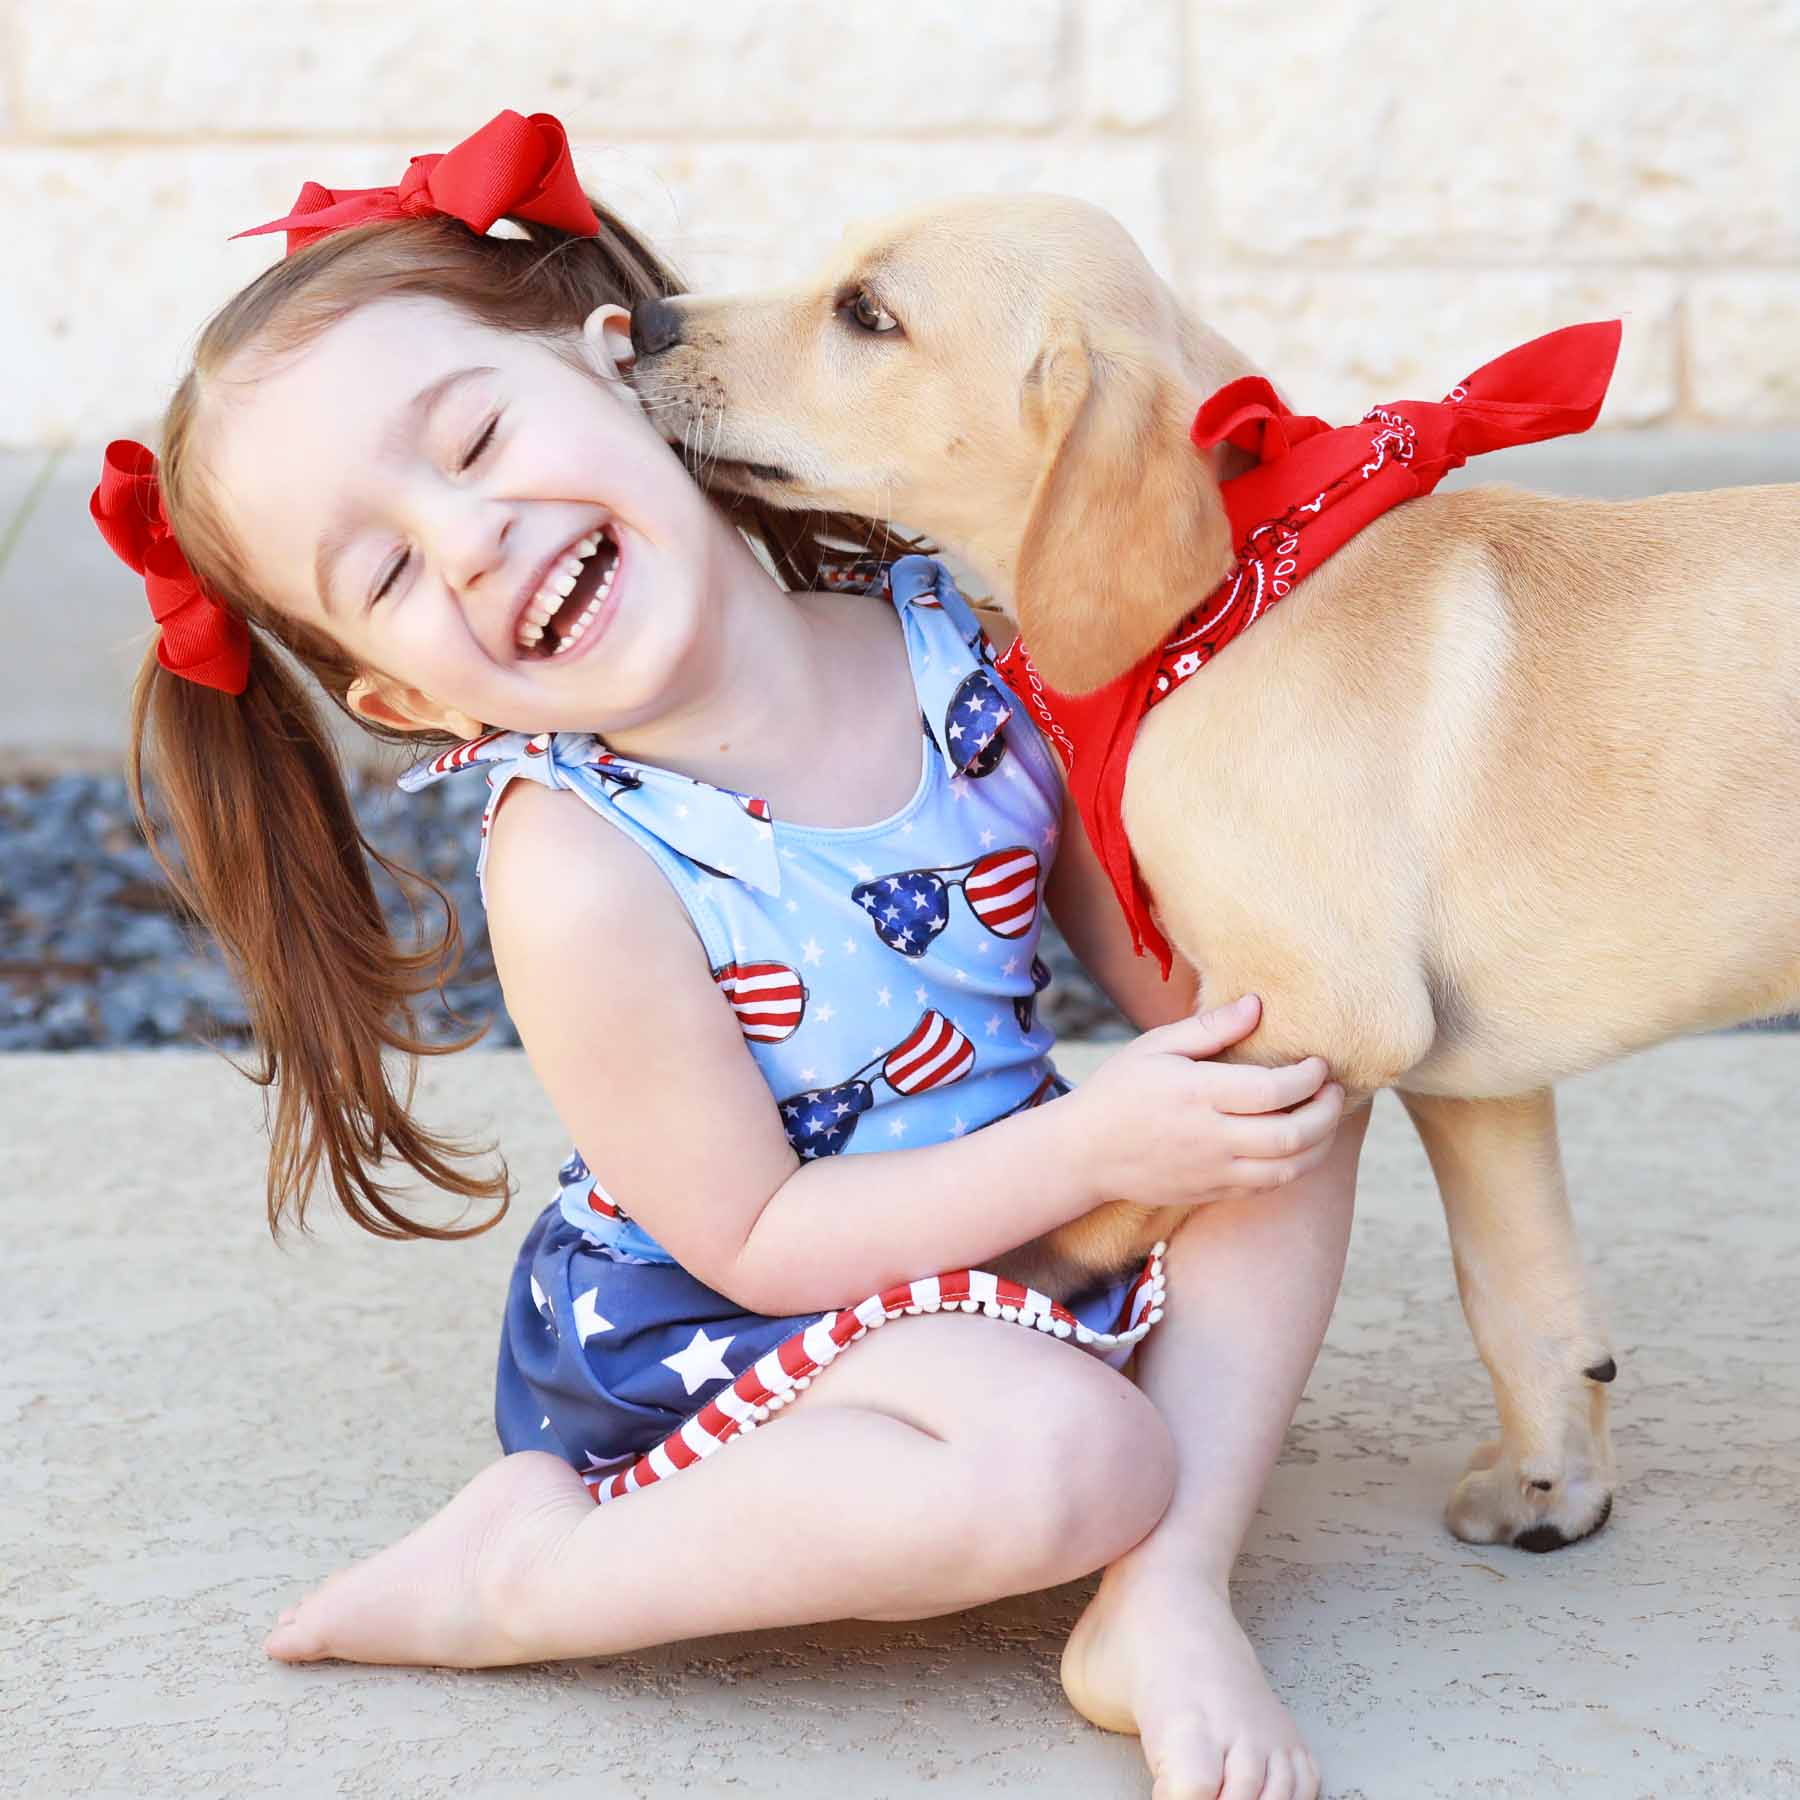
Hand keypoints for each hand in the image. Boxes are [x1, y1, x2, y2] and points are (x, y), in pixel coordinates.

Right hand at [1066, 995, 1343, 1209]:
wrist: (1085, 1152)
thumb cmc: (1120, 1090)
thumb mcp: (1156, 1046)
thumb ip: (1210, 1027)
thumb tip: (1257, 1005)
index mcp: (1198, 1093)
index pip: (1275, 1089)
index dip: (1310, 1077)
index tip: (1319, 1063)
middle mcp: (1211, 1137)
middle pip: (1293, 1134)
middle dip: (1327, 1112)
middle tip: (1334, 1090)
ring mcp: (1214, 1171)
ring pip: (1289, 1168)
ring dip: (1319, 1144)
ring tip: (1324, 1118)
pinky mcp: (1213, 1192)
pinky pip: (1269, 1186)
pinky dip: (1295, 1166)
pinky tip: (1296, 1144)